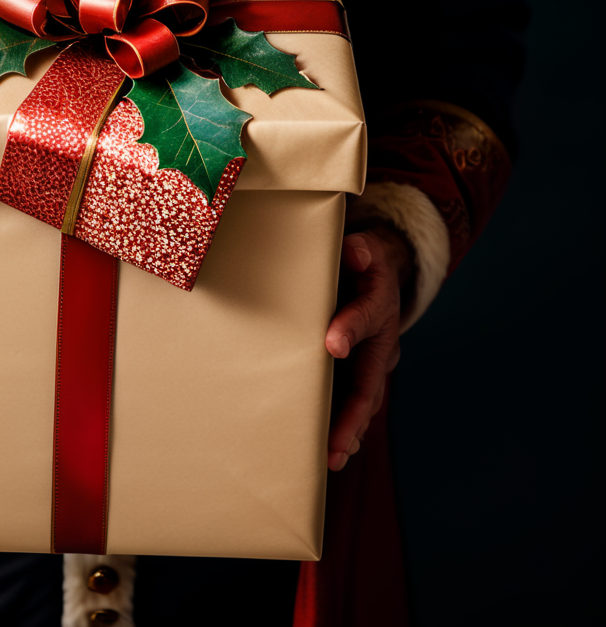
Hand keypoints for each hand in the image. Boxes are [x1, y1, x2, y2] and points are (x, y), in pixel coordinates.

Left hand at [325, 225, 411, 471]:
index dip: (349, 329)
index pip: (365, 317)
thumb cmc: (363, 262)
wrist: (377, 273)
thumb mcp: (364, 248)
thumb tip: (354, 252)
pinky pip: (349, 403)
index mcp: (380, 306)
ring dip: (348, 431)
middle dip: (353, 414)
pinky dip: (340, 427)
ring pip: (362, 402)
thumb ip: (359, 250)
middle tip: (337, 442)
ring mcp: (372, 363)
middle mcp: (381, 344)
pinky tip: (324, 450)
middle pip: (369, 382)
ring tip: (331, 458)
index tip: (332, 344)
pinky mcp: (356, 373)